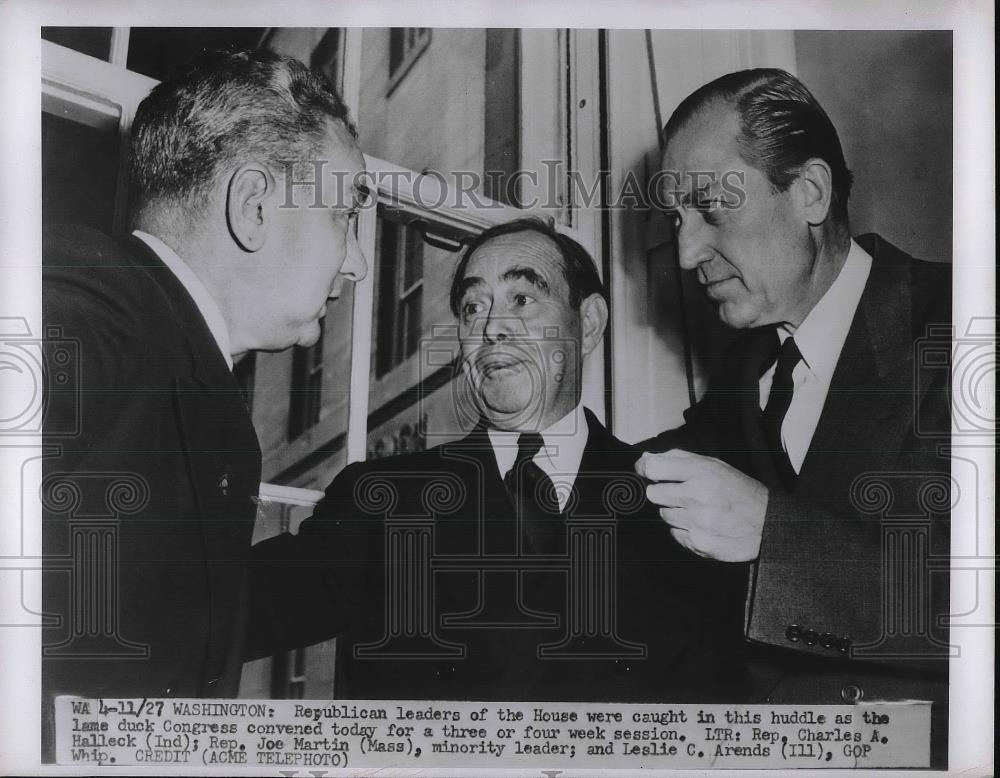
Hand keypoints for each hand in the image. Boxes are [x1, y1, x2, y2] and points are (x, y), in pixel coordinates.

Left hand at [635, 449, 767, 561]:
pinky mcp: (699, 543)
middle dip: (664, 492)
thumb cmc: (740, 492)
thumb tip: (645, 459)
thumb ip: (678, 458)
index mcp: (703, 473)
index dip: (645, 469)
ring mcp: (698, 522)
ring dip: (676, 512)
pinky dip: (684, 530)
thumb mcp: (714, 465)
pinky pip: (674, 533)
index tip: (646, 471)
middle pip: (654, 493)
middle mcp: (699, 497)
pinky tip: (703, 525)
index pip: (654, 468)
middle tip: (683, 493)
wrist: (768, 525)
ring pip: (664, 515)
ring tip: (699, 510)